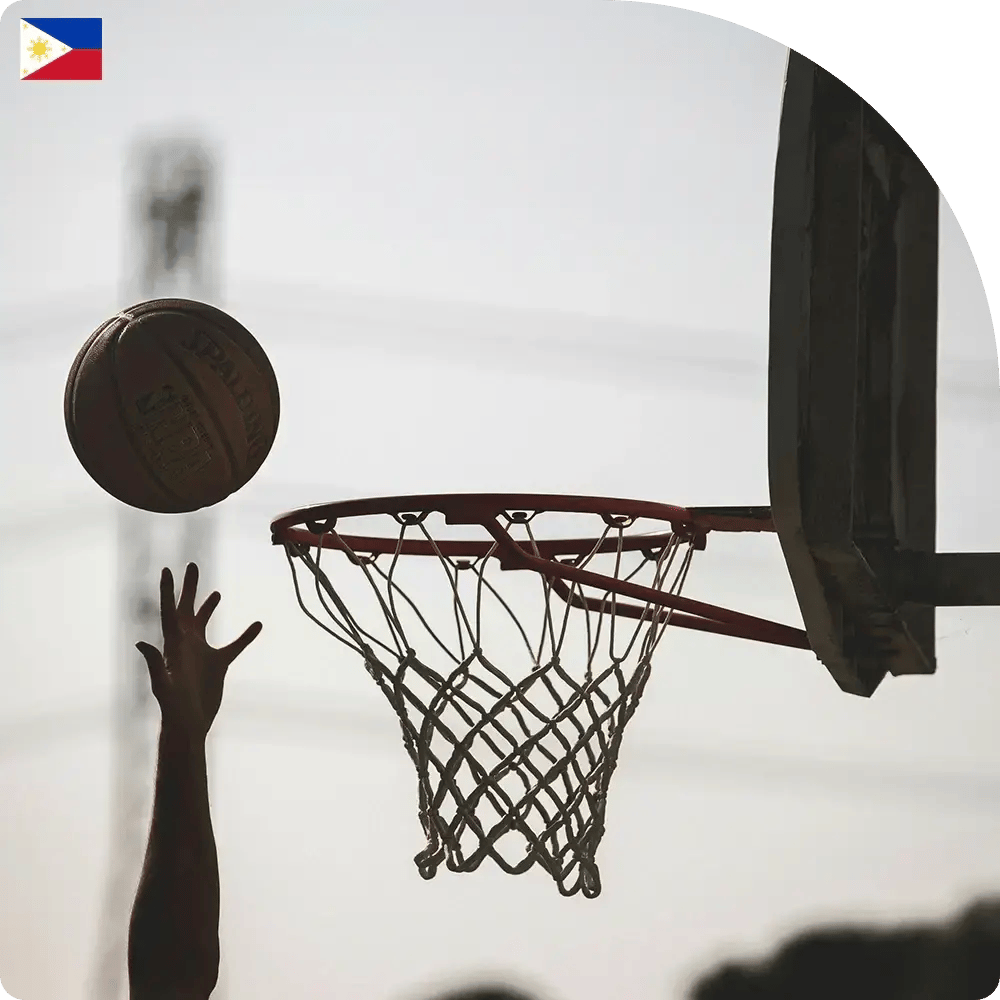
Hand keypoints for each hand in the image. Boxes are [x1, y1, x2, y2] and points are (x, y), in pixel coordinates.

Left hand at [136, 563, 261, 738]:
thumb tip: (141, 642)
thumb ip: (154, 664)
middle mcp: (185, 644)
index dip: (168, 590)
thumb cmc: (172, 708)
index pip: (170, 611)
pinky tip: (257, 625)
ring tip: (216, 592)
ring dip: (209, 607)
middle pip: (187, 609)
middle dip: (189, 588)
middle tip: (192, 565)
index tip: (167, 570)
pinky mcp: (217, 665)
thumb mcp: (163, 685)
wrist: (189, 726)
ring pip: (205, 624)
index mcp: (173, 645)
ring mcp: (201, 654)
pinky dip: (246, 635)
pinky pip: (234, 646)